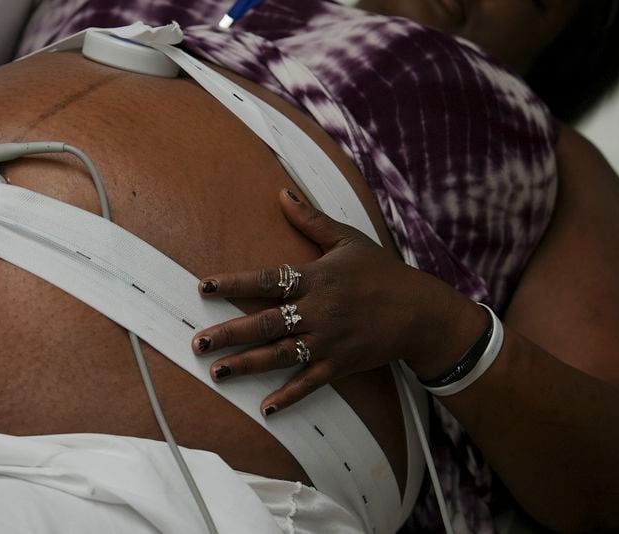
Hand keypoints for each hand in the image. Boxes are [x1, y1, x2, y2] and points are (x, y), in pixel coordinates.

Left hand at [192, 189, 484, 415]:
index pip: (267, 280)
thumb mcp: (347, 239)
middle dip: (229, 334)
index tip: (204, 287)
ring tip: (217, 372)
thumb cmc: (381, 271)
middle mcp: (318, 311)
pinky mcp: (340, 364)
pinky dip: (288, 397)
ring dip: (247, 365)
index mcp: (316, 278)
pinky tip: (265, 409)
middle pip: (265, 323)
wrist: (420, 311)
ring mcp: (328, 340)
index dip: (234, 283)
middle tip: (198, 344)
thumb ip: (310, 220)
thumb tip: (281, 192)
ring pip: (280, 355)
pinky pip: (310, 383)